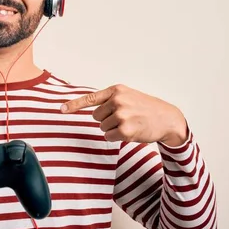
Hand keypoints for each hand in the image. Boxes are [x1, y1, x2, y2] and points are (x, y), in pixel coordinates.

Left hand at [61, 84, 187, 145]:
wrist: (167, 118)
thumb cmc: (146, 108)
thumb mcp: (128, 96)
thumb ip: (110, 100)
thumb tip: (92, 112)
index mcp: (116, 90)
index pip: (90, 98)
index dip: (73, 105)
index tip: (60, 109)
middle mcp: (118, 100)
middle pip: (96, 116)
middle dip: (107, 120)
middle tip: (124, 118)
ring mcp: (121, 114)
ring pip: (102, 127)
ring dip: (113, 129)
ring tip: (130, 124)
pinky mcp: (125, 129)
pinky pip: (109, 136)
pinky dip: (117, 137)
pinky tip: (131, 132)